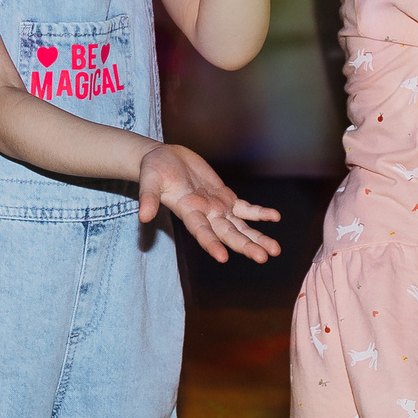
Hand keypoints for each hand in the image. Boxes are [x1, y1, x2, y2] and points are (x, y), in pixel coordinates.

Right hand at [138, 142, 283, 262]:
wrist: (165, 159)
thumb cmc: (153, 170)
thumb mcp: (149, 181)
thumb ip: (148, 198)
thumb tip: (143, 216)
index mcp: (188, 212)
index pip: (201, 232)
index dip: (211, 244)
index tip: (223, 257)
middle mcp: (206, 215)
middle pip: (228, 234)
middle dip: (246, 246)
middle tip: (263, 257)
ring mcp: (217, 208)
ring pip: (241, 227)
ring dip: (257, 238)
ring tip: (275, 250)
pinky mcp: (225, 197)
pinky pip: (245, 209)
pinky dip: (259, 213)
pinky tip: (274, 218)